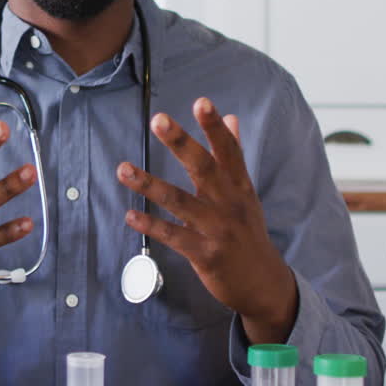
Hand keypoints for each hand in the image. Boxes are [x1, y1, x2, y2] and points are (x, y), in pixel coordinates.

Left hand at [116, 97, 298, 342]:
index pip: (228, 150)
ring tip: (122, 169)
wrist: (263, 284)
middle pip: (204, 168)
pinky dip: (151, 226)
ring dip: (149, 184)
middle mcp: (229, 204)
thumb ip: (235, 155)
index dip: (214, 126)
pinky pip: (174, 237)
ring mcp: (217, 230)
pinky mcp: (205, 255)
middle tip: (158, 120)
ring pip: (180, 202)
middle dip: (181, 143)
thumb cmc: (248, 232)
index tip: (201, 102)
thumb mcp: (245, 193)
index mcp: (239, 186)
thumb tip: (231, 118)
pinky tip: (130, 215)